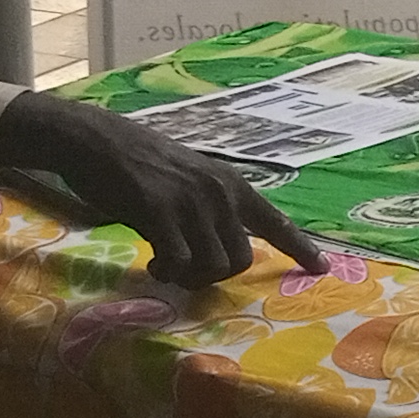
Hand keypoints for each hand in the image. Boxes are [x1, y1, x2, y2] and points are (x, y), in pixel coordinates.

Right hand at [0, 90, 331, 290]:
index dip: (300, 247)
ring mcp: (191, 203)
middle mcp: (219, 193)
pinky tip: (151, 261)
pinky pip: (178, 263)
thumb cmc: (141, 161)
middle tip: (186, 270)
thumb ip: (212, 208)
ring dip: (189, 277)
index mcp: (231, 184)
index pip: (275, 221)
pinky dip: (166, 272)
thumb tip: (225, 248)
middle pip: (241, 260)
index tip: (321, 267)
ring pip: (213, 267)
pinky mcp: (159, 212)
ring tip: (165, 264)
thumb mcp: (191, 178)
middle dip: (215, 277)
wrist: (97, 140)